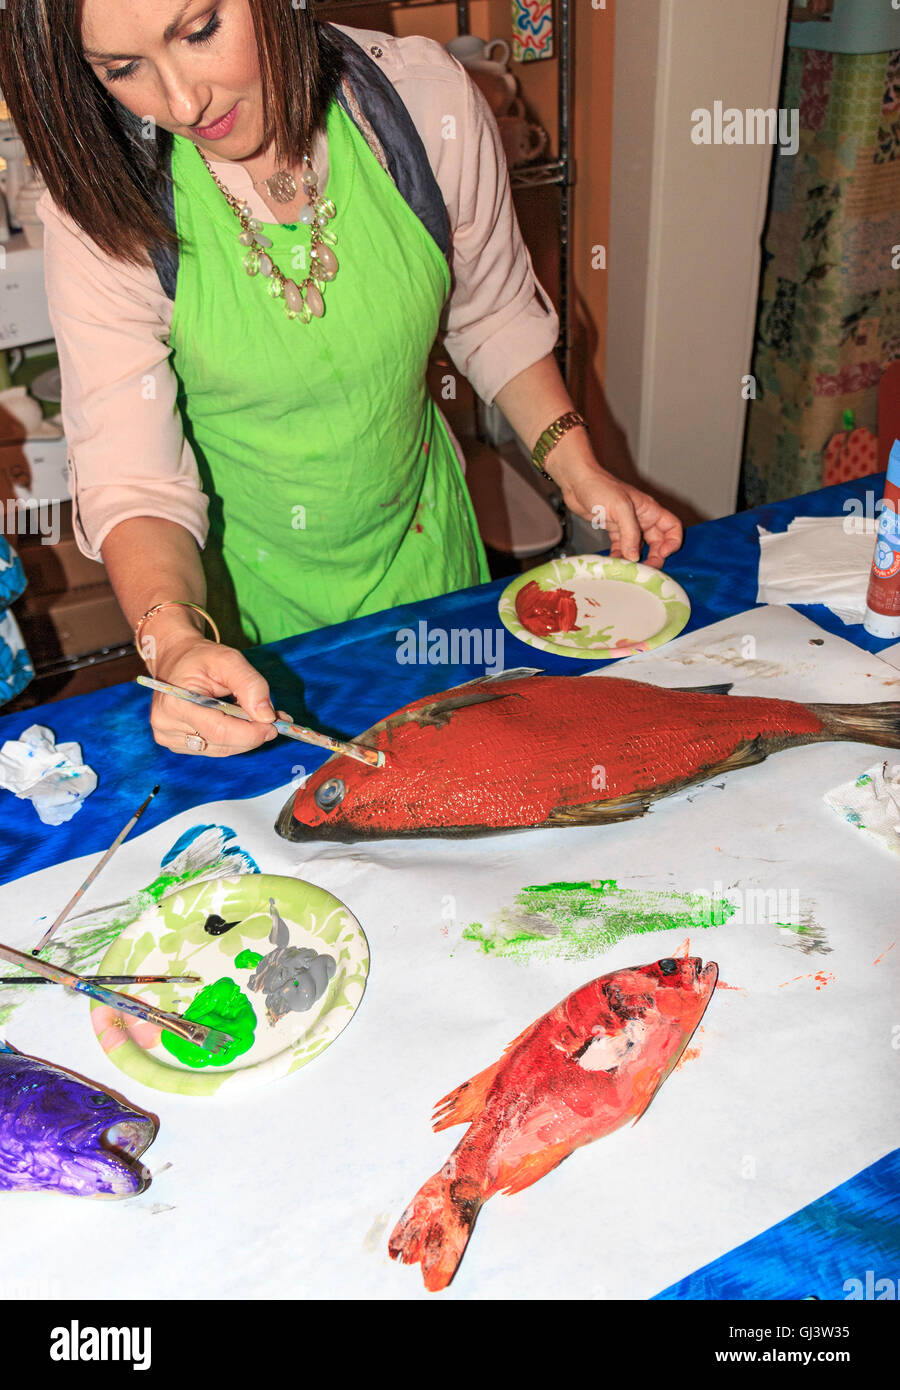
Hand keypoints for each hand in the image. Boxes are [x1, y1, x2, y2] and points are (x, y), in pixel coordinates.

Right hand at [149, 635, 279, 757]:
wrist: (176, 659)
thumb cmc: (201, 658)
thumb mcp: (229, 660)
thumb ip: (250, 685)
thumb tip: (267, 717)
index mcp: (175, 703)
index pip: (219, 731)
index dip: (251, 732)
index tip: (274, 725)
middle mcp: (166, 725)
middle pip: (222, 744)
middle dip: (253, 734)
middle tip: (275, 720)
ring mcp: (169, 737)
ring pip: (221, 749)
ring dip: (245, 737)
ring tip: (257, 717)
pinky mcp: (177, 744)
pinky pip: (214, 748)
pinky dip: (233, 738)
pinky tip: (238, 721)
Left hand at [551, 454, 682, 567]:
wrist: (576, 482)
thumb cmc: (599, 486)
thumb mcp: (620, 508)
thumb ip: (630, 533)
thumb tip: (635, 556)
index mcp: (649, 510)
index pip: (673, 527)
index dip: (672, 543)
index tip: (663, 554)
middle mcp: (641, 518)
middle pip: (657, 542)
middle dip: (654, 557)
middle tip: (645, 570)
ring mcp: (627, 525)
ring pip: (639, 547)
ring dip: (635, 560)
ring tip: (629, 570)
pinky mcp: (613, 530)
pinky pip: (621, 547)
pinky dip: (619, 556)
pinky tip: (614, 563)